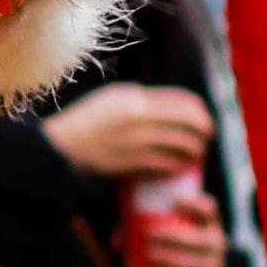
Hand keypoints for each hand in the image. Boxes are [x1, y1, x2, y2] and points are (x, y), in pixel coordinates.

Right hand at [41, 82, 213, 182]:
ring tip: (194, 157)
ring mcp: (137, 140)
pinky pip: (168, 165)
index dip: (201, 113)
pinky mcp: (132, 163)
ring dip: (194, 152)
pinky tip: (178, 169)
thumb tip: (172, 107)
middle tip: (206, 141)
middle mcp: (139, 115)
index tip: (204, 122)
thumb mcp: (112, 99)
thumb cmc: (85, 123)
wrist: (59, 146)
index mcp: (136, 96)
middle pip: (191, 123)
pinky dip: (178, 167)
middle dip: (205, 133)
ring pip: (184, 145)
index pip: (185, 101)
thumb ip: (141, 100)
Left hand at [131, 179, 229, 266]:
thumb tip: (116, 242)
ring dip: (175, 260)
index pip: (209, 209)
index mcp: (207, 222)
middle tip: (148, 237)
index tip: (174, 201)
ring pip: (200, 264)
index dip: (196, 204)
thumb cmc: (165, 242)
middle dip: (175, 237)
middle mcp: (216, 243)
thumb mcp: (154, 229)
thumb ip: (133, 229)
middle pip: (202, 238)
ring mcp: (215, 266)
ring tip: (150, 257)